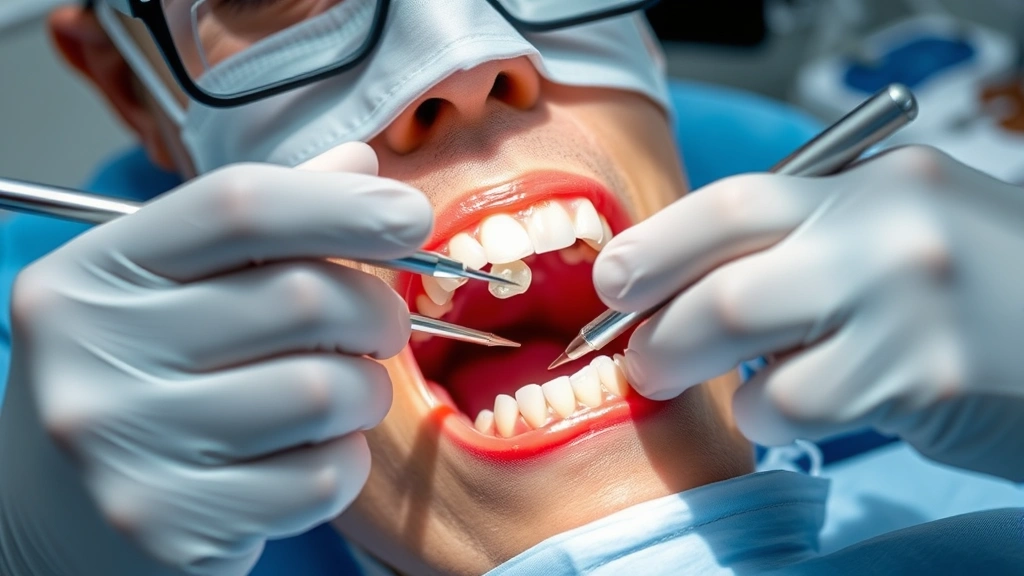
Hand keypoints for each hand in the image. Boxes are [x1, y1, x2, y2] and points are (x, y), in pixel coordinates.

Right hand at [0, 143, 431, 574]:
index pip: (238, 206)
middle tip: (378, 326)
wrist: (57, 514)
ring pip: (325, 392)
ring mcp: (128, 449)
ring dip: (367, 392)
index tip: (410, 216)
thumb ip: (261, 224)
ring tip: (345, 394)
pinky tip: (309, 454)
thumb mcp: (170, 288)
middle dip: (376, 311)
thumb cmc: (137, 383)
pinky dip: (344, 460)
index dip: (344, 204)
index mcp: (94, 275)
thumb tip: (360, 166)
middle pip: (302, 298)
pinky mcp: (171, 527)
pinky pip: (321, 478)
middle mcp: (94, 356)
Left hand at [594, 146, 1023, 480]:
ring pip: (745, 345)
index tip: (613, 281)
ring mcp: (908, 301)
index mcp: (874, 181)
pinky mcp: (922, 377)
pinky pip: (797, 403)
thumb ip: (808, 240)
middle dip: (654, 327)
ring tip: (737, 388)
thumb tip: (686, 281)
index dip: (654, 247)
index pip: (733, 201)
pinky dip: (773, 413)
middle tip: (640, 358)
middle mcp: (888, 228)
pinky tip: (800, 407)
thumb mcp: (902, 230)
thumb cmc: (983, 292)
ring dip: (715, 379)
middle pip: (721, 279)